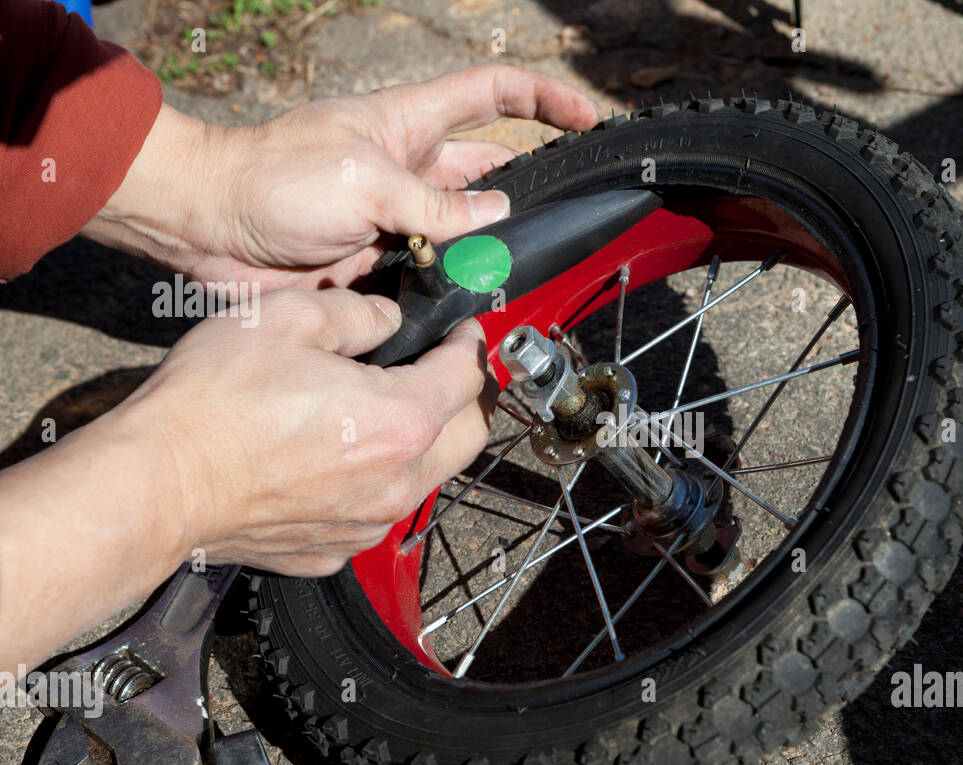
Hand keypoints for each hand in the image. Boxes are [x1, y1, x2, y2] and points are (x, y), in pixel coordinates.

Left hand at [83, 65, 599, 289]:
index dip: (542, 101)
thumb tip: (497, 218)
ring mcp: (398, 218)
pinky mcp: (381, 262)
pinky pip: (433, 273)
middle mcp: (411, 170)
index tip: (587, 119)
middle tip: (558, 223)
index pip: (492, 95)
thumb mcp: (364, 182)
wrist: (207, 230)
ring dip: (486, 252)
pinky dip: (452, 287)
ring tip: (509, 273)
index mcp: (409, 125)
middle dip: (524, 195)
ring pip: (466, 233)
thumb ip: (436, 204)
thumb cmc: (272, 180)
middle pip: (490, 175)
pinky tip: (470, 303)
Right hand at [116, 288, 496, 575]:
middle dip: (466, 398)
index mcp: (401, 421)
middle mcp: (398, 482)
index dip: (469, 345)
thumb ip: (358, 314)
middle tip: (444, 370)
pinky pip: (375, 512)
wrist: (158, 484)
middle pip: (468, 436)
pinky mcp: (335, 549)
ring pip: (426, 478)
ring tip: (388, 410)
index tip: (462, 332)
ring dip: (423, 443)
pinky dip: (374, 482)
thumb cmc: (214, 404)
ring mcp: (368, 523)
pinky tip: (341, 458)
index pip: (466, 378)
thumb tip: (388, 319)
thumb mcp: (288, 319)